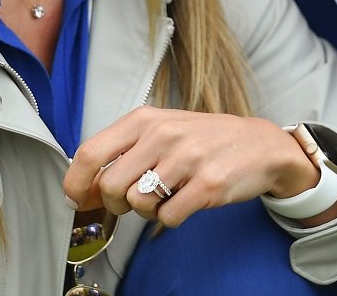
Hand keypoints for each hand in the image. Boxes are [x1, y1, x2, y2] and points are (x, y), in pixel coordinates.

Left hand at [62, 106, 321, 226]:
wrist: (260, 145)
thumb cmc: (203, 140)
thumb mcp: (161, 131)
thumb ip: (121, 153)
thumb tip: (81, 190)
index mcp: (145, 118)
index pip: (90, 152)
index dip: (76, 183)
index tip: (78, 198)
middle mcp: (163, 134)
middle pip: (109, 186)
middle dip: (115, 203)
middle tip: (134, 199)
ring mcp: (187, 158)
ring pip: (137, 204)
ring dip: (147, 210)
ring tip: (167, 194)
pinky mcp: (208, 184)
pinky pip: (168, 218)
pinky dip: (171, 217)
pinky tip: (186, 201)